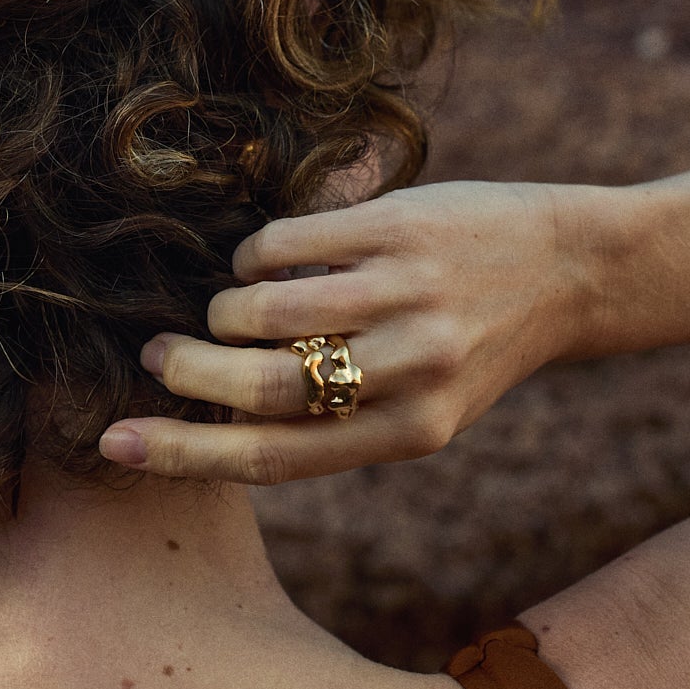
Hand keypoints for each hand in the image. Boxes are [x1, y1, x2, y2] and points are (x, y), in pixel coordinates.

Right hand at [98, 181, 591, 482]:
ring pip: (262, 310)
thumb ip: (336, 415)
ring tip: (230, 307)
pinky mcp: (398, 230)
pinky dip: (255, 257)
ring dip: (224, 311)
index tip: (117, 442)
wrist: (572, 269)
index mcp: (410, 433)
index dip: (184, 454)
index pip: (274, 458)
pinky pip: (284, 247)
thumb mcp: (422, 405)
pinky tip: (267, 261)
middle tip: (157, 356)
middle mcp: (410, 372)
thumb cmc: (472, 342)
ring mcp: (404, 297)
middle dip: (187, 372)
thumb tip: (213, 411)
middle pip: (258, 387)